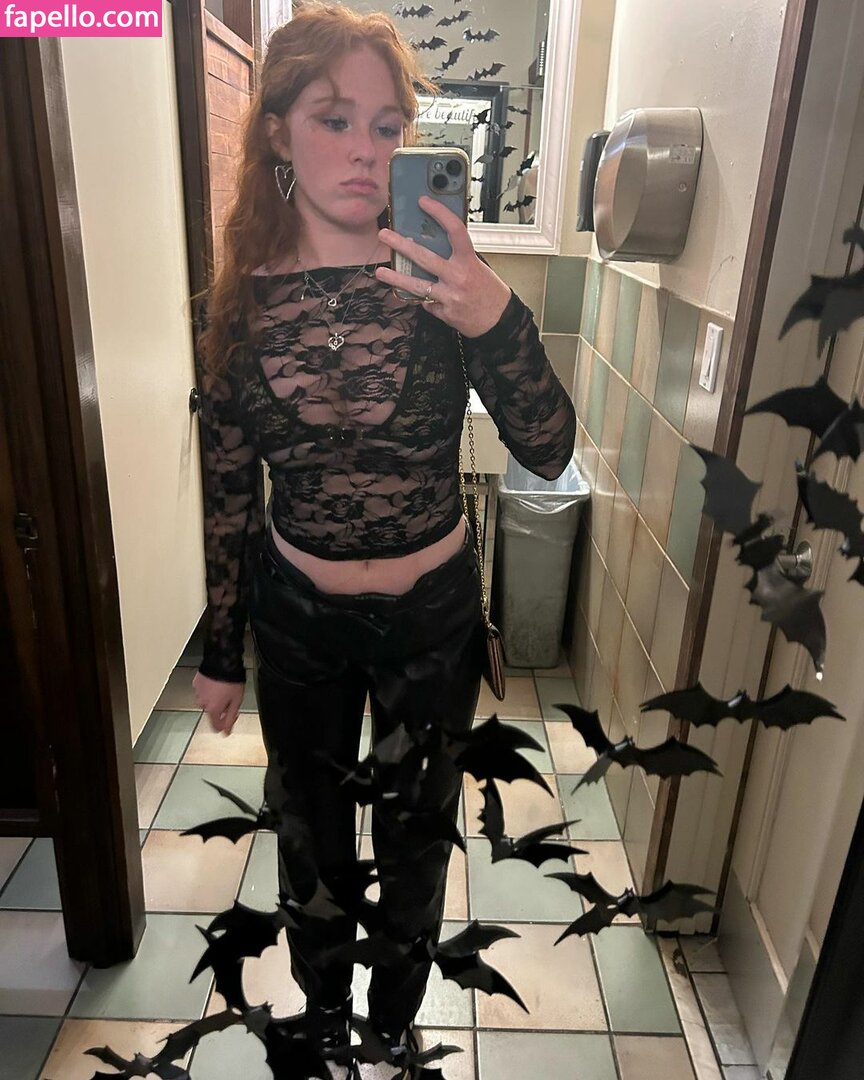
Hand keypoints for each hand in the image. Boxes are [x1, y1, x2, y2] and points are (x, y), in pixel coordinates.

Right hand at [192, 671, 244, 735]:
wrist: (223, 662)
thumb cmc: (231, 680)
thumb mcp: (237, 701)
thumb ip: (230, 718)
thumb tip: (226, 732)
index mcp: (213, 709)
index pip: (216, 727)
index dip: (225, 724)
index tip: (231, 717)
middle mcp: (202, 703)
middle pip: (212, 712)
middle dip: (221, 707)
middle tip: (230, 698)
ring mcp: (198, 693)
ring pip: (207, 701)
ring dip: (215, 697)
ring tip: (224, 687)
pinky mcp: (196, 683)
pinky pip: (203, 690)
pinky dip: (210, 689)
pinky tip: (217, 682)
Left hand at [375, 196, 510, 336]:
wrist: (499, 320)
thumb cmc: (488, 291)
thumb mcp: (478, 267)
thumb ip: (458, 257)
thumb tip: (433, 243)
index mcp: (469, 261)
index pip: (455, 230)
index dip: (439, 213)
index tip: (423, 202)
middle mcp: (458, 277)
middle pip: (424, 258)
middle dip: (401, 245)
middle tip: (385, 235)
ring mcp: (450, 296)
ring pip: (417, 285)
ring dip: (396, 278)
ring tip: (380, 272)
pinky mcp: (444, 313)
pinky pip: (427, 302)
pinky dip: (424, 298)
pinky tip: (422, 296)